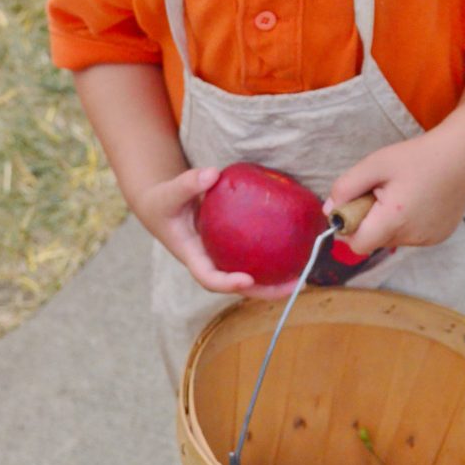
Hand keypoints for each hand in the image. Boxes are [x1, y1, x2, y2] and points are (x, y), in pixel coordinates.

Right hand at [137, 167, 299, 298]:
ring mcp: (221, 257)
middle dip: (264, 291)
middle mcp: (210, 262)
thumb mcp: (169, 193)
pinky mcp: (231, 247)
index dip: (227, 283)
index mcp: (193, 256)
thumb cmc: (164, 202)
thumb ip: (187, 183)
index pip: (209, 278)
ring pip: (249, 277)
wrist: (162, 207)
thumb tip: (213, 174)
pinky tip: (294, 253)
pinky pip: (252, 257)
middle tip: (293, 287)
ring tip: (301, 278)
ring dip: (273, 282)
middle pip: (237, 286)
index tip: (248, 280)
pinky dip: (271, 259)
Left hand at [323, 134, 464, 256]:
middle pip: (374, 240)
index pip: (357, 245)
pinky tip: (417, 200)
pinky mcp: (439, 237)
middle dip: (369, 220)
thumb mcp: (375, 164)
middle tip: (380, 191)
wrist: (462, 155)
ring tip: (402, 193)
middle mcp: (412, 237)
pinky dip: (406, 222)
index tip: (354, 205)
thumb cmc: (417, 157)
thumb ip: (347, 187)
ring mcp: (428, 240)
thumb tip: (329, 210)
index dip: (349, 227)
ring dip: (388, 222)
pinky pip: (411, 236)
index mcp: (394, 220)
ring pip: (392, 238)